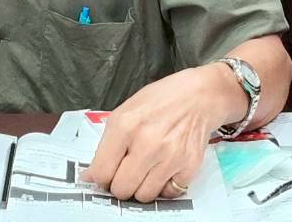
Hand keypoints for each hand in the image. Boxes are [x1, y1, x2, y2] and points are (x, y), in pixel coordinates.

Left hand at [82, 65, 232, 202]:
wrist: (199, 95)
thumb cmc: (160, 100)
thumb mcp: (126, 110)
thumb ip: (107, 143)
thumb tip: (92, 176)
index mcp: (125, 125)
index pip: (101, 172)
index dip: (99, 178)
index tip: (104, 176)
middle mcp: (147, 142)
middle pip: (122, 189)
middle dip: (120, 184)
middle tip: (125, 173)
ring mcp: (170, 156)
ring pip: (144, 196)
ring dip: (142, 186)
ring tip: (146, 169)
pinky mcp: (189, 166)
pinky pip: (168, 193)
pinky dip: (164, 186)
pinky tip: (164, 168)